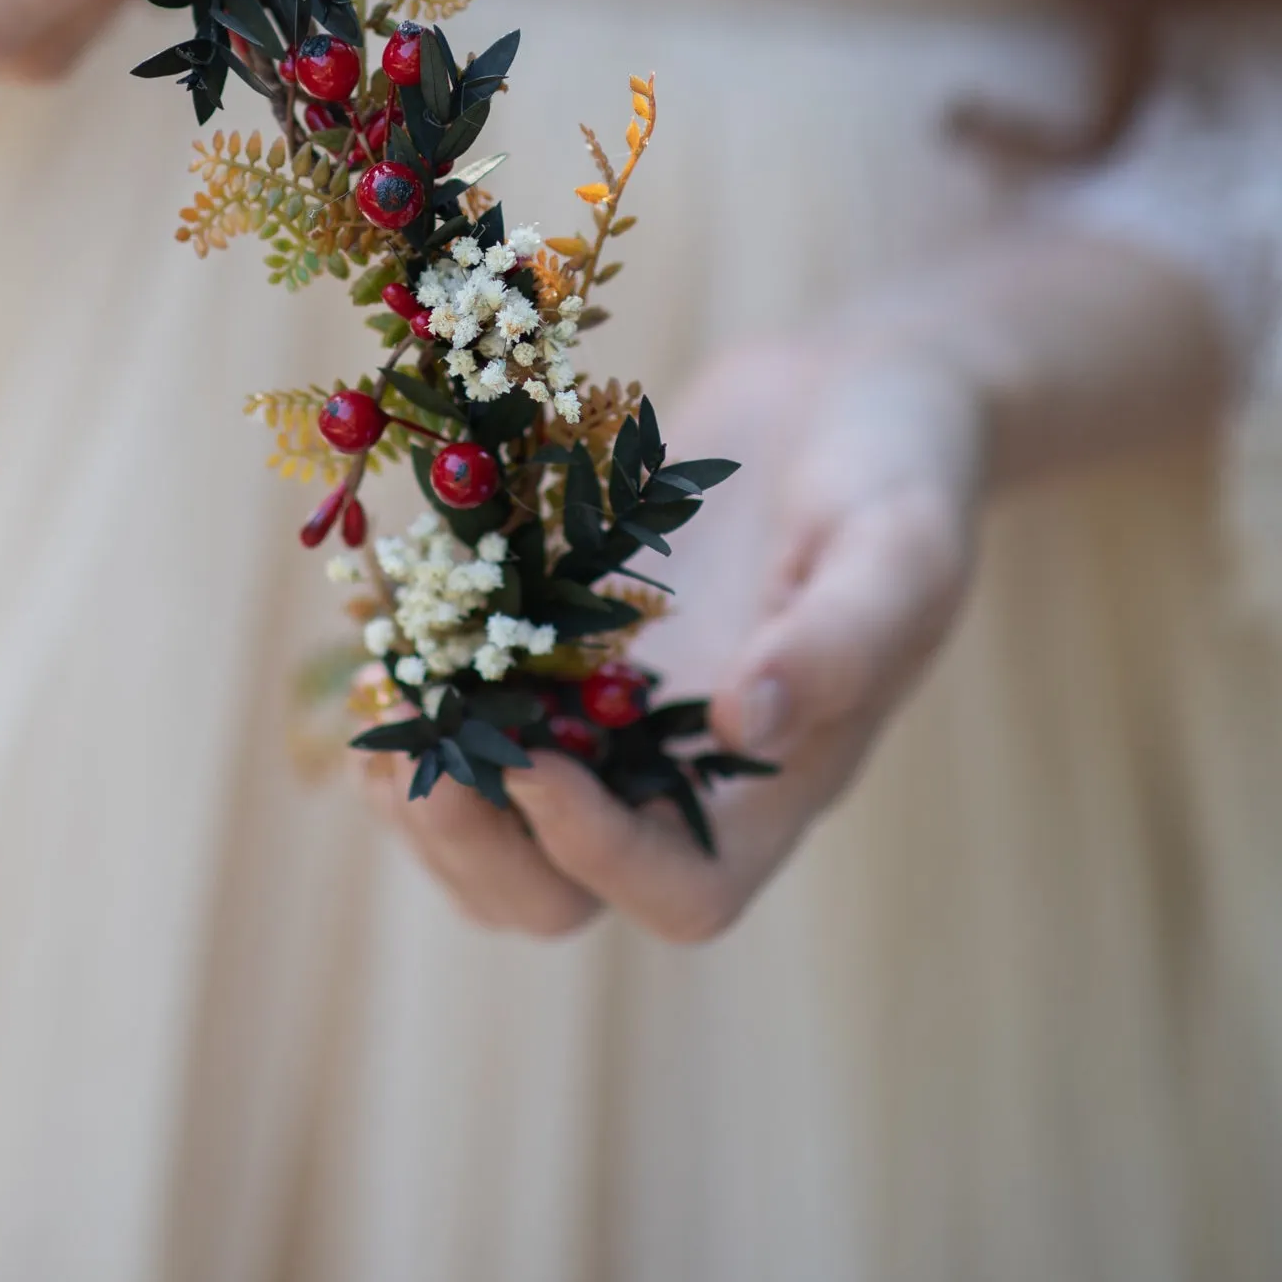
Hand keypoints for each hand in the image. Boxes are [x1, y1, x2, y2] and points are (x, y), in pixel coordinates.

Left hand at [357, 333, 987, 942]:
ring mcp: (604, 718)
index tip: (536, 763)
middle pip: (553, 892)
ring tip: (380, 694)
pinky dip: (412, 689)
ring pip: (488, 826)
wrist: (853, 389)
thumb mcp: (899, 543)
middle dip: (470, 840)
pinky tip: (382, 621)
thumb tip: (745, 726)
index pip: (678, 891)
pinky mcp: (551, 648)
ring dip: (419, 786)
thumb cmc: (901, 469)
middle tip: (409, 744)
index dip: (597, 856)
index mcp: (772, 785)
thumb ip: (840, 639)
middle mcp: (676, 776)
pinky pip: (463, 713)